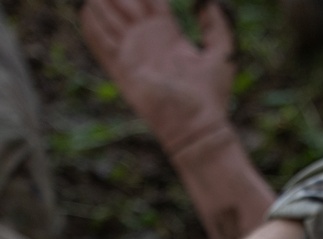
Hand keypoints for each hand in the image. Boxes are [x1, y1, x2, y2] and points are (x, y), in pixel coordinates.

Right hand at [80, 0, 235, 155]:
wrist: (196, 125)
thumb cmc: (211, 94)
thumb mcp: (221, 53)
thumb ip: (216, 26)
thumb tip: (209, 1)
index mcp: (171, 38)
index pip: (152, 5)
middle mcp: (150, 44)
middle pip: (129, 9)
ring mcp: (135, 56)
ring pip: (112, 23)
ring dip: (103, 5)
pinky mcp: (123, 70)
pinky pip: (103, 45)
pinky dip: (93, 28)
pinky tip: (86, 10)